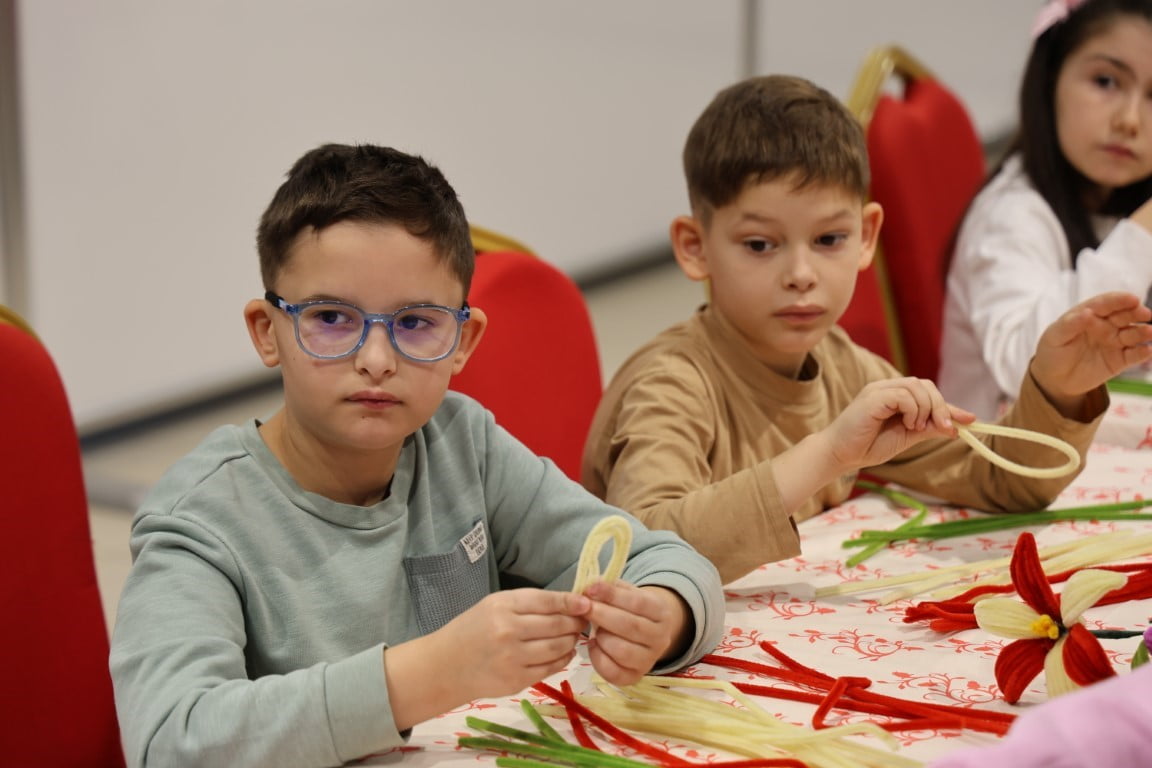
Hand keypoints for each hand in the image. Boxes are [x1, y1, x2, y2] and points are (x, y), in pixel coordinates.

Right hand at [434, 588, 589, 700]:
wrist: (446, 665)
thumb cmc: (472, 629)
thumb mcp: (494, 605)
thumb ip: (527, 603)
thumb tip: (568, 603)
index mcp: (502, 606)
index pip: (547, 601)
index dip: (571, 602)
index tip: (586, 603)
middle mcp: (508, 631)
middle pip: (557, 624)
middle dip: (575, 622)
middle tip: (582, 620)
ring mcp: (513, 658)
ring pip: (558, 646)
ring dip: (571, 640)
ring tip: (573, 636)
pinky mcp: (517, 680)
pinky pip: (551, 667)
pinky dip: (563, 659)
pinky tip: (564, 652)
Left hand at [579, 582, 689, 685]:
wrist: (646, 634)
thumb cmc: (631, 609)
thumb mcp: (627, 593)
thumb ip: (611, 587)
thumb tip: (591, 584)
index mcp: (661, 612)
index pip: (637, 602)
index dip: (612, 595)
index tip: (590, 589)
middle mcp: (661, 638)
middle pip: (630, 626)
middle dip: (602, 615)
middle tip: (583, 608)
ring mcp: (650, 660)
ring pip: (622, 650)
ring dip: (601, 638)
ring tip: (594, 629)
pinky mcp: (635, 677)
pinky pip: (613, 672)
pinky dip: (597, 657)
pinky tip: (594, 644)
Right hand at [825, 377, 973, 471]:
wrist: (840, 455)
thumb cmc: (867, 446)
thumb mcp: (906, 437)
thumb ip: (928, 428)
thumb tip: (956, 427)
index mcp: (894, 395)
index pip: (927, 392)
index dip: (949, 405)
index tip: (970, 420)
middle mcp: (887, 387)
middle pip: (925, 385)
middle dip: (940, 406)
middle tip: (943, 428)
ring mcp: (879, 390)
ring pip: (917, 387)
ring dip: (926, 410)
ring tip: (915, 428)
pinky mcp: (873, 397)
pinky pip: (904, 395)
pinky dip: (913, 410)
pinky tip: (907, 424)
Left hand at [1030, 291, 1151, 412]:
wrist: (1054, 378)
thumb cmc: (1053, 351)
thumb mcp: (1055, 336)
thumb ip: (1070, 324)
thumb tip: (1087, 312)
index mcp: (1090, 315)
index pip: (1107, 304)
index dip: (1120, 300)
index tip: (1133, 299)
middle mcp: (1106, 326)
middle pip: (1125, 316)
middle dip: (1136, 313)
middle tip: (1145, 314)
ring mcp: (1115, 342)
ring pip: (1133, 334)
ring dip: (1143, 332)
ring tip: (1149, 332)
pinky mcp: (1120, 360)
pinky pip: (1134, 355)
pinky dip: (1142, 353)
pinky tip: (1147, 351)